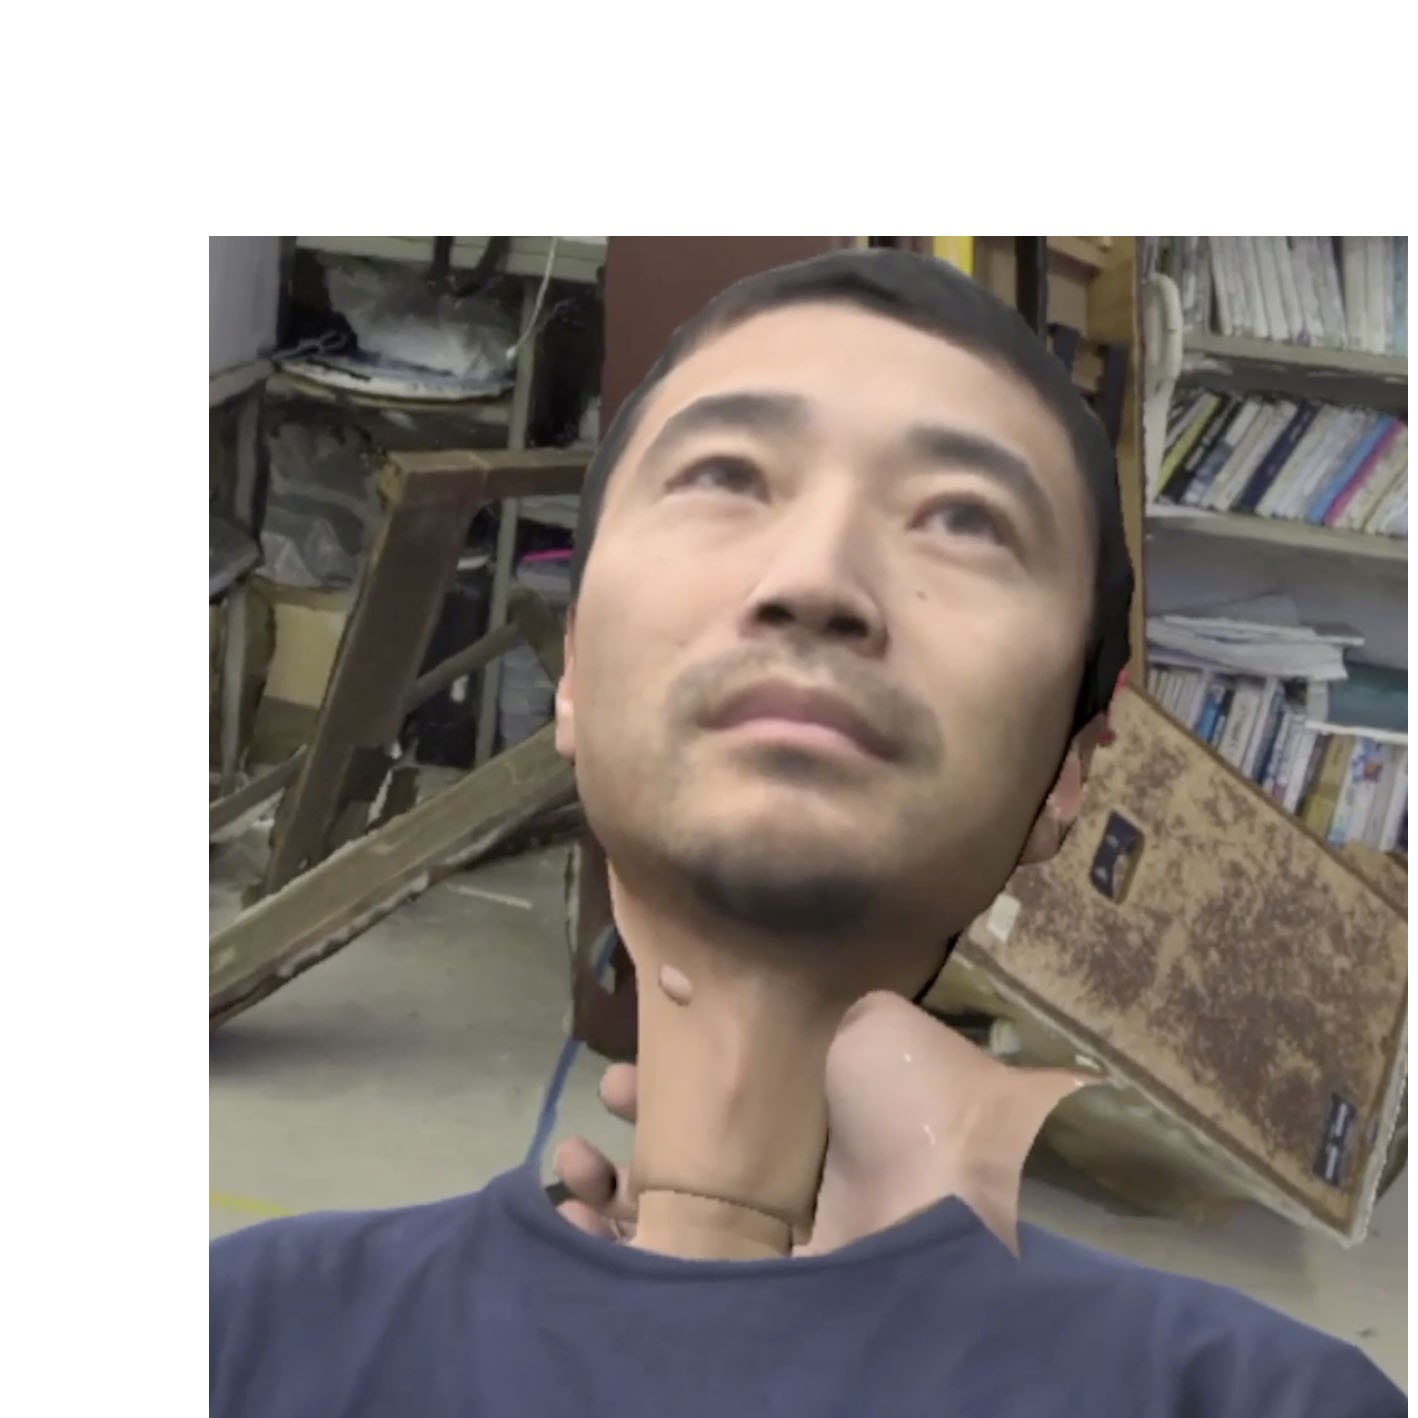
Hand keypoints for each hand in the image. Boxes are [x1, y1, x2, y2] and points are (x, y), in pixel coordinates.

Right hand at [553, 992, 1089, 1254]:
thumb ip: (807, 1003)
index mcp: (811, 1110)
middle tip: (598, 1111)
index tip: (624, 1068)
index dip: (667, 1086)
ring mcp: (781, 1240)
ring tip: (572, 1171)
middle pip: (693, 1163)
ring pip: (678, 1222)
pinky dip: (625, 1255)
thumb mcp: (860, 1015)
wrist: (968, 1187)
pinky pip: (684, 1274)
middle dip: (633, 1139)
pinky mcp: (771, 1289)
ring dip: (611, 1198)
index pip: (721, 1104)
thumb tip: (736, 980)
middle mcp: (793, 1176)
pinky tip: (575, 1226)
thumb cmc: (908, 1092)